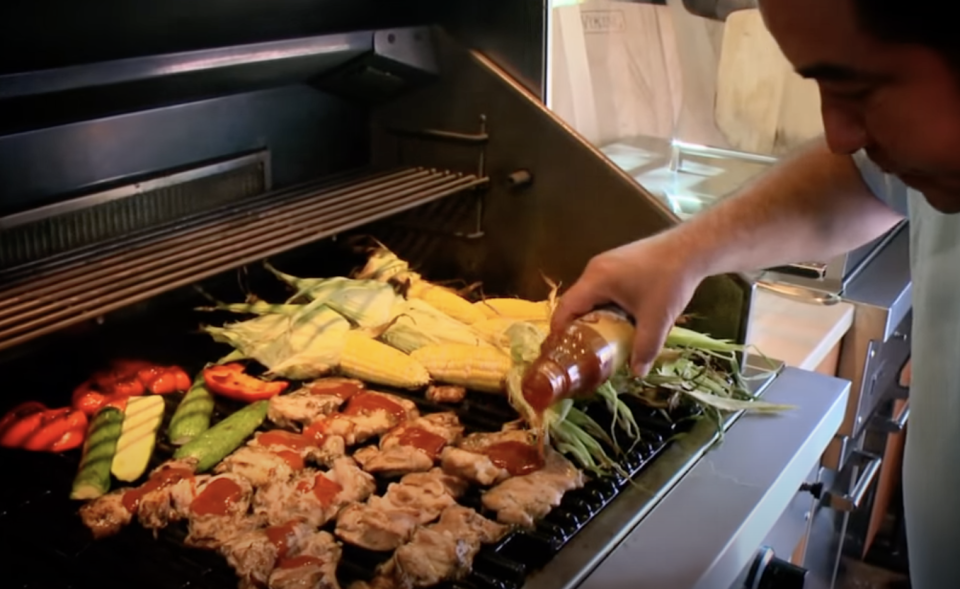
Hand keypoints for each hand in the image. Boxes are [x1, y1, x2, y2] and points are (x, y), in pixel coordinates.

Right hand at [550, 235, 705, 376]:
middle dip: (577, 328)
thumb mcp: (657, 319)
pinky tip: (619, 321)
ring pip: (591, 297)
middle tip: (582, 352)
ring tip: (600, 341)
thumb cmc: (670, 280)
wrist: (691, 248)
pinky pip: (603, 290)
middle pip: (576, 303)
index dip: (560, 331)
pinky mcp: (619, 264)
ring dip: (594, 318)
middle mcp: (595, 269)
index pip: (566, 307)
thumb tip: (637, 373)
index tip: (561, 352)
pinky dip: (605, 307)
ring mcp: (606, 264)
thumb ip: (645, 347)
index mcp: (596, 279)